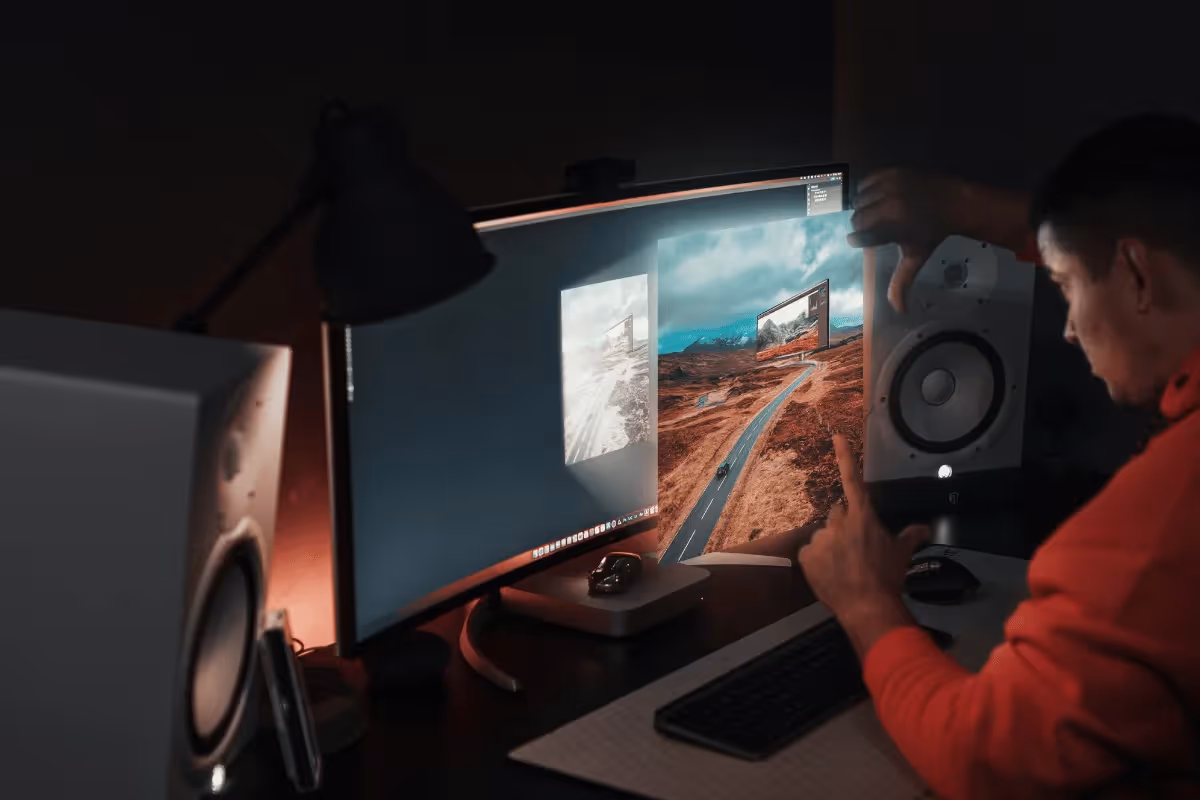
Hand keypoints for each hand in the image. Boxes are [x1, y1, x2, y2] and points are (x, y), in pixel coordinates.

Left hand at [798, 435, 929, 623]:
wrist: (867, 606)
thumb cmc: (887, 576)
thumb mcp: (902, 554)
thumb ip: (911, 536)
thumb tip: (925, 527)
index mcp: (862, 516)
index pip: (853, 480)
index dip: (844, 456)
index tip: (836, 437)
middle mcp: (838, 522)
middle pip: (838, 513)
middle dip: (845, 525)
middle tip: (856, 547)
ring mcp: (820, 538)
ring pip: (824, 535)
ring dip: (832, 544)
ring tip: (845, 566)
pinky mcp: (806, 556)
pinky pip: (811, 552)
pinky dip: (818, 560)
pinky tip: (831, 574)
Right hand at [848, 168, 978, 312]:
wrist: (954, 202)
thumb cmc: (932, 233)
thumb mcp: (915, 258)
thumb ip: (901, 282)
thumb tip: (900, 311)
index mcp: (892, 226)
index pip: (858, 235)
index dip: (860, 240)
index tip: (863, 241)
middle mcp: (890, 203)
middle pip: (857, 217)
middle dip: (862, 224)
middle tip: (875, 227)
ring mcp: (892, 184)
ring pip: (860, 197)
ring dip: (865, 206)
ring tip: (878, 212)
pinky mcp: (893, 169)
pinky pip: (867, 180)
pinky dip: (869, 189)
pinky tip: (879, 196)